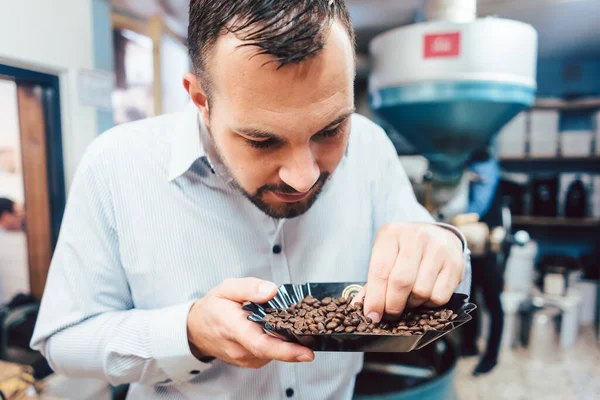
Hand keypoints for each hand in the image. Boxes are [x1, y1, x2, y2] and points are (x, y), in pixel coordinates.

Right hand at [187, 278, 313, 368]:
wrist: (196, 329)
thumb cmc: (213, 307)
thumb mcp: (227, 288)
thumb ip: (249, 288)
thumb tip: (272, 290)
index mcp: (233, 328)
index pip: (262, 344)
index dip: (286, 351)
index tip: (307, 352)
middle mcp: (240, 349)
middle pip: (274, 350)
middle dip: (295, 341)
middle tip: (313, 328)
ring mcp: (245, 358)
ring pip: (274, 352)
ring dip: (286, 341)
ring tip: (294, 323)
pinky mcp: (250, 361)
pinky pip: (270, 354)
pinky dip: (278, 343)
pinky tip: (279, 330)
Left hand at [359, 223, 464, 322]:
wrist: (439, 235)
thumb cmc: (405, 250)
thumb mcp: (386, 255)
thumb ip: (372, 281)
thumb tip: (358, 307)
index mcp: (392, 233)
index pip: (380, 270)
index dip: (375, 298)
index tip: (372, 316)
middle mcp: (416, 237)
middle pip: (401, 282)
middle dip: (392, 305)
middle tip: (390, 314)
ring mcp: (438, 248)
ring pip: (421, 291)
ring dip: (412, 304)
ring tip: (409, 299)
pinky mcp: (455, 263)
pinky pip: (439, 296)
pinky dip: (429, 304)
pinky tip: (425, 296)